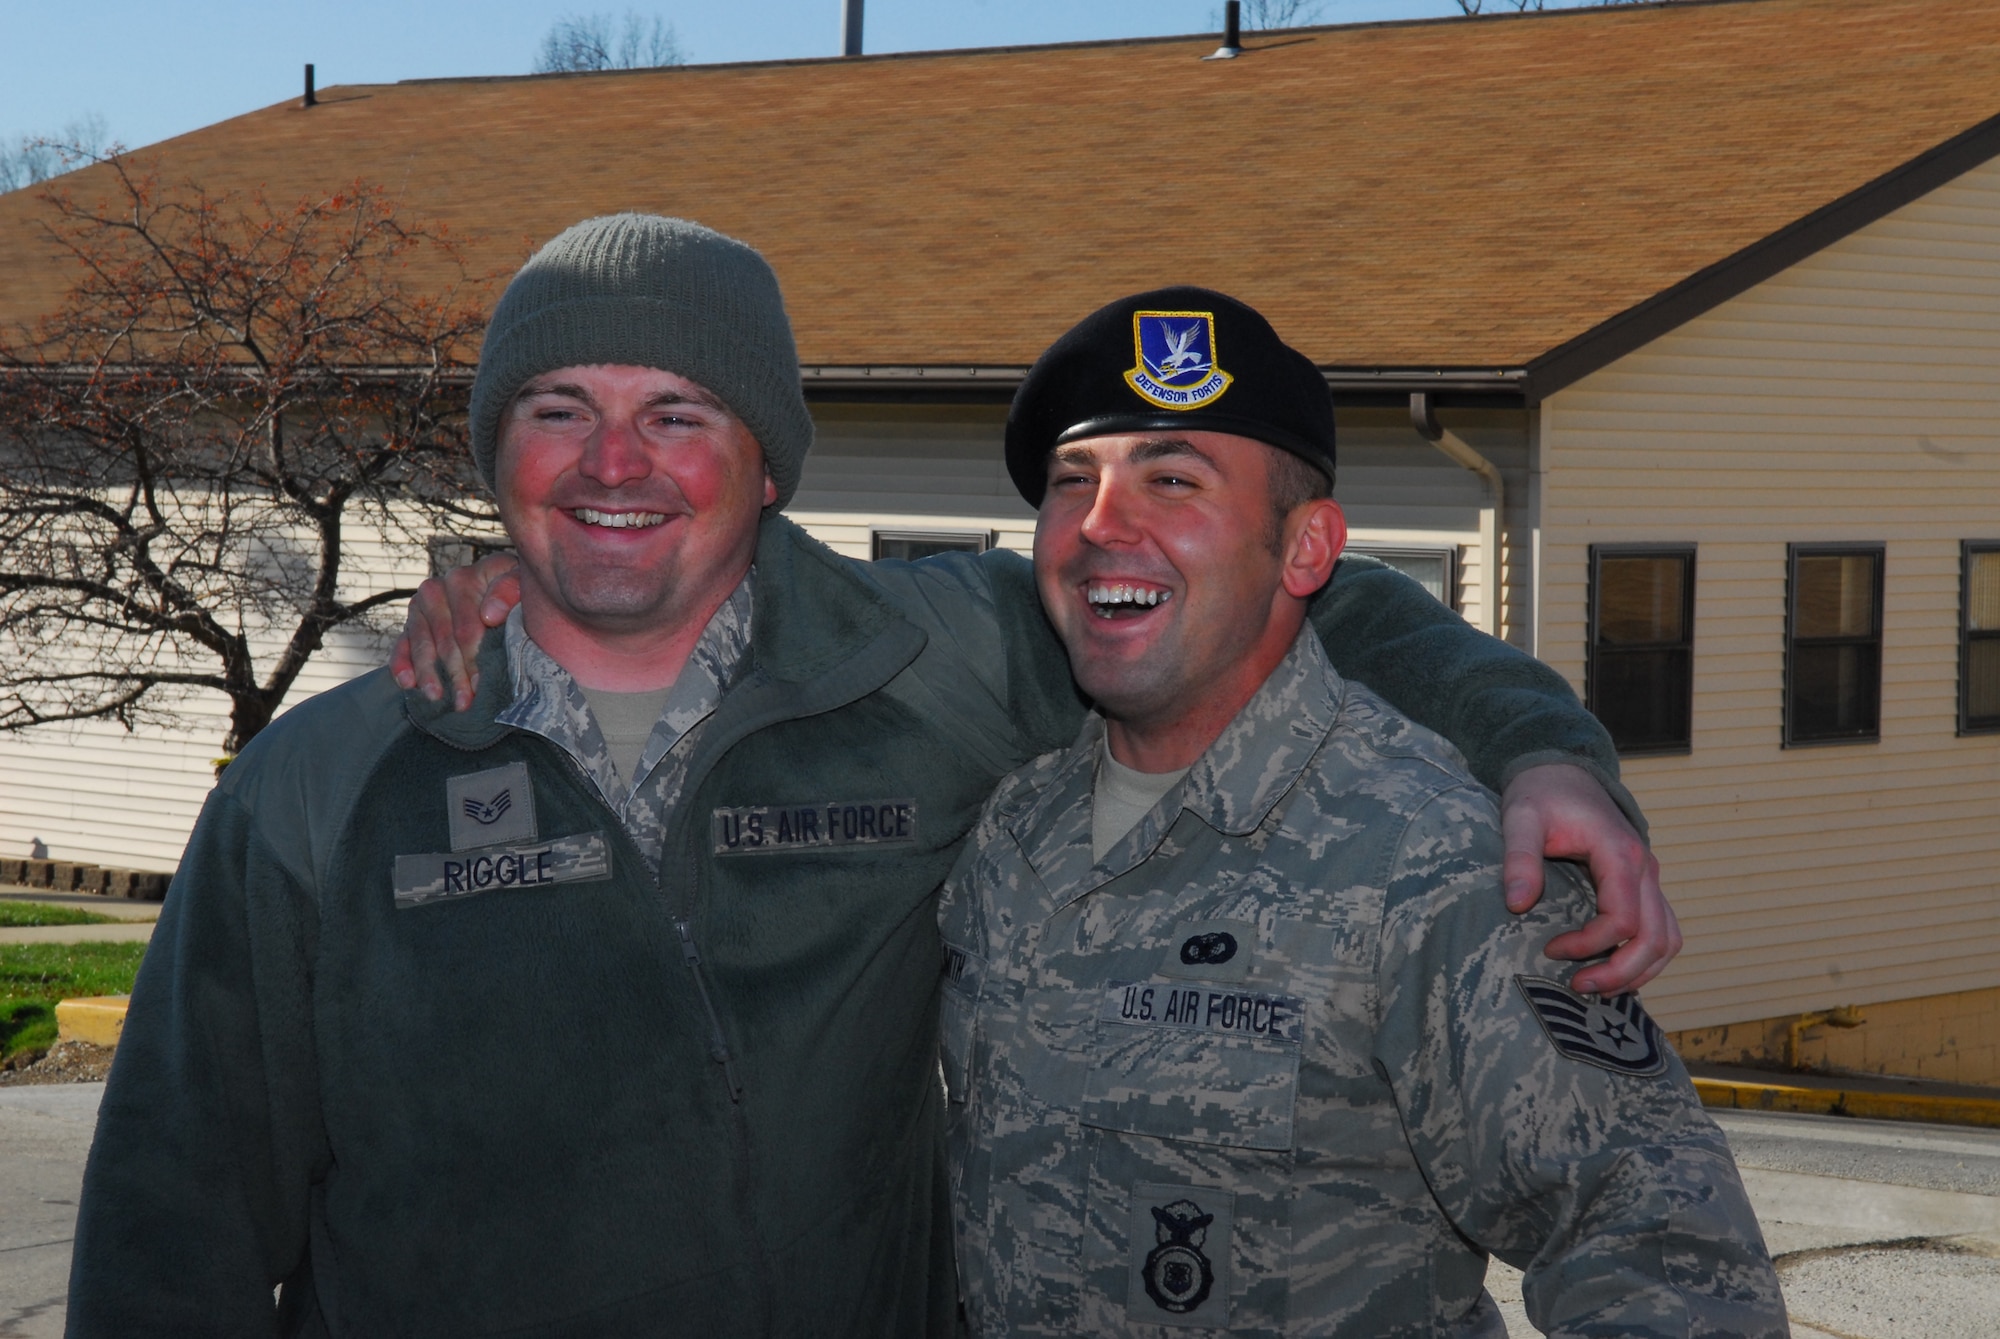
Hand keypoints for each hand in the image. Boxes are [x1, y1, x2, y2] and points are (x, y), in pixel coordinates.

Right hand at [390, 552, 522, 710]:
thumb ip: (511, 589)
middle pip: (445, 640)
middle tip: (464, 702)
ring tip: (436, 697)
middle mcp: (435, 590)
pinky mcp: (411, 621)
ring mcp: (420, 606)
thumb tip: (490, 614)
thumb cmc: (514, 588)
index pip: (466, 627)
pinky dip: (402, 664)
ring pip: (422, 646)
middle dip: (455, 674)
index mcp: (463, 580)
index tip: (481, 685)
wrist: (498, 583)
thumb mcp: (521, 580)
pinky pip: (402, 644)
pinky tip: (407, 684)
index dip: (474, 659)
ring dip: (428, 674)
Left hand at [1499, 763, 1680, 994]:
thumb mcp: (1520, 818)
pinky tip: (1612, 969)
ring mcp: (1650, 878)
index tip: (1551, 949)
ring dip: (1639, 970)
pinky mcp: (1644, 885)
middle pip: (1656, 938)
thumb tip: (1518, 905)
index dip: (1590, 944)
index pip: (1623, 918)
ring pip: (1668, 939)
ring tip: (1597, 987)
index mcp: (1621, 853)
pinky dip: (1646, 957)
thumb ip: (1519, 858)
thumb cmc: (1541, 794)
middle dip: (1621, 972)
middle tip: (1578, 986)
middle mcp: (1646, 868)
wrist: (1562, 771)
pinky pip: (1663, 930)